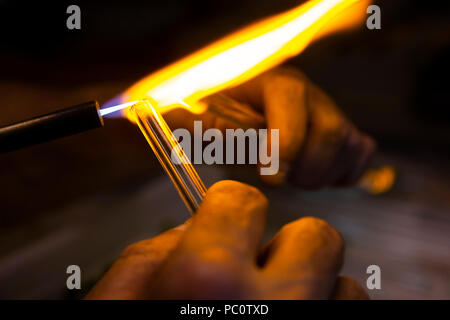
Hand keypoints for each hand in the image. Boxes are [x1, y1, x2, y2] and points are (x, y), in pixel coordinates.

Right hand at [86, 180, 367, 299]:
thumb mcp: (123, 296)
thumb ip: (152, 253)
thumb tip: (188, 229)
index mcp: (208, 277)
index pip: (240, 200)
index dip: (227, 210)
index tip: (223, 221)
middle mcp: (276, 302)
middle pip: (313, 232)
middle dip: (282, 243)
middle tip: (255, 267)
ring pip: (343, 277)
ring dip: (309, 279)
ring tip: (273, 299)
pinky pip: (351, 306)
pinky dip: (327, 304)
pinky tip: (294, 312)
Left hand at [166, 67, 375, 188]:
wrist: (248, 116)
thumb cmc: (222, 118)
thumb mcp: (199, 117)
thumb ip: (185, 117)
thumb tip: (153, 110)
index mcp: (274, 83)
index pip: (291, 98)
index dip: (285, 141)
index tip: (270, 175)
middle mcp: (310, 94)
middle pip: (330, 131)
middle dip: (304, 168)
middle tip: (276, 177)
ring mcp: (332, 113)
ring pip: (349, 146)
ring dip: (319, 174)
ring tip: (290, 174)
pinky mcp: (345, 135)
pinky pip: (360, 156)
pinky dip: (341, 174)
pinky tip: (312, 173)